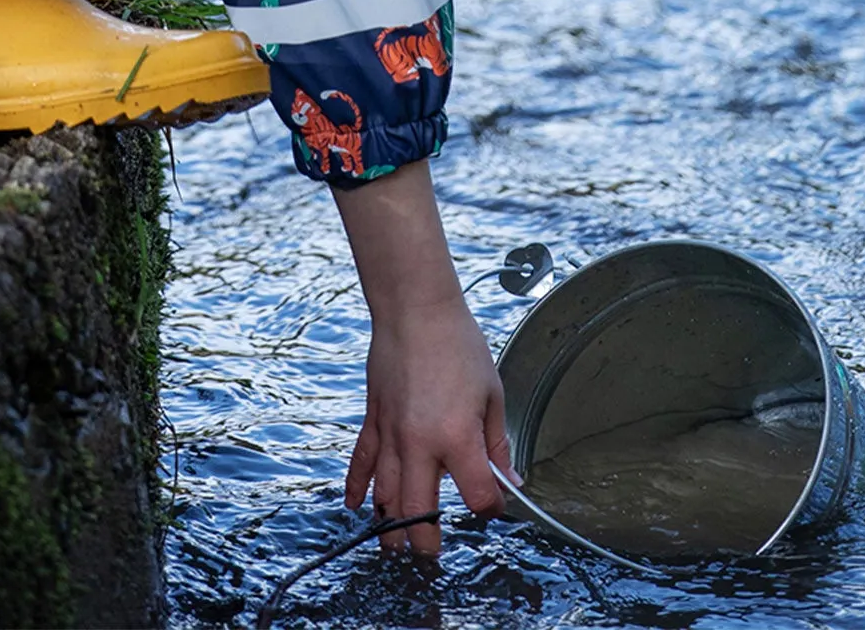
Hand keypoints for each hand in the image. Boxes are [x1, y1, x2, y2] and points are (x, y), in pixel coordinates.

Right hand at [334, 160, 515, 552]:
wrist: (414, 307)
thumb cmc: (458, 344)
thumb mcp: (491, 393)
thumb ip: (497, 443)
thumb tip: (509, 478)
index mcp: (457, 437)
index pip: (477, 497)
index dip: (491, 509)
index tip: (496, 503)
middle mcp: (420, 443)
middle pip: (420, 514)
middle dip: (428, 542)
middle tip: (434, 556)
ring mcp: (392, 433)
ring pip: (387, 496)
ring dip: (391, 526)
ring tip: (397, 549)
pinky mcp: (374, 419)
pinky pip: (362, 461)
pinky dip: (356, 487)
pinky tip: (355, 506)